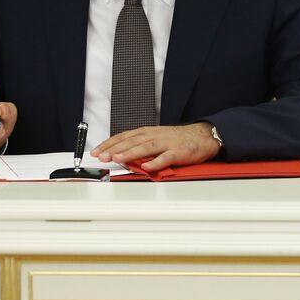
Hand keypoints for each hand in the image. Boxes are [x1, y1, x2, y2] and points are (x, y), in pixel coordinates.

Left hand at [94, 122, 220, 171]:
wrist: (204, 136)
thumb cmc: (179, 139)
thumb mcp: (157, 138)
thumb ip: (140, 146)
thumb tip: (119, 155)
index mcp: (149, 132)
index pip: (125, 136)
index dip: (110, 143)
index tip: (96, 151)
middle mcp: (156, 135)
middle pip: (133, 141)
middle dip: (116, 149)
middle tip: (101, 156)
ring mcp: (168, 143)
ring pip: (147, 147)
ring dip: (131, 153)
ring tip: (118, 159)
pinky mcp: (179, 152)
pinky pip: (166, 157)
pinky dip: (156, 162)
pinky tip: (146, 167)